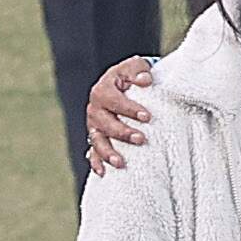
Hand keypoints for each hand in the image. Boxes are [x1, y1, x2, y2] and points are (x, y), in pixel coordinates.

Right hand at [83, 57, 157, 173]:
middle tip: (141, 139)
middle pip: (104, 123)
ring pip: (97, 141)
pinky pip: (93, 152)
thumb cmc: (132, 76)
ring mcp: (94, 126)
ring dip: (108, 153)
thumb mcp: (135, 67)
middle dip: (122, 132)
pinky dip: (96, 162)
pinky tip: (104, 172)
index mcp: (102, 91)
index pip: (113, 101)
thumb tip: (145, 81)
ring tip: (121, 163)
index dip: (129, 109)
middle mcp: (95, 109)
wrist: (123, 85)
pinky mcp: (97, 138)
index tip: (147, 116)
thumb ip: (139, 70)